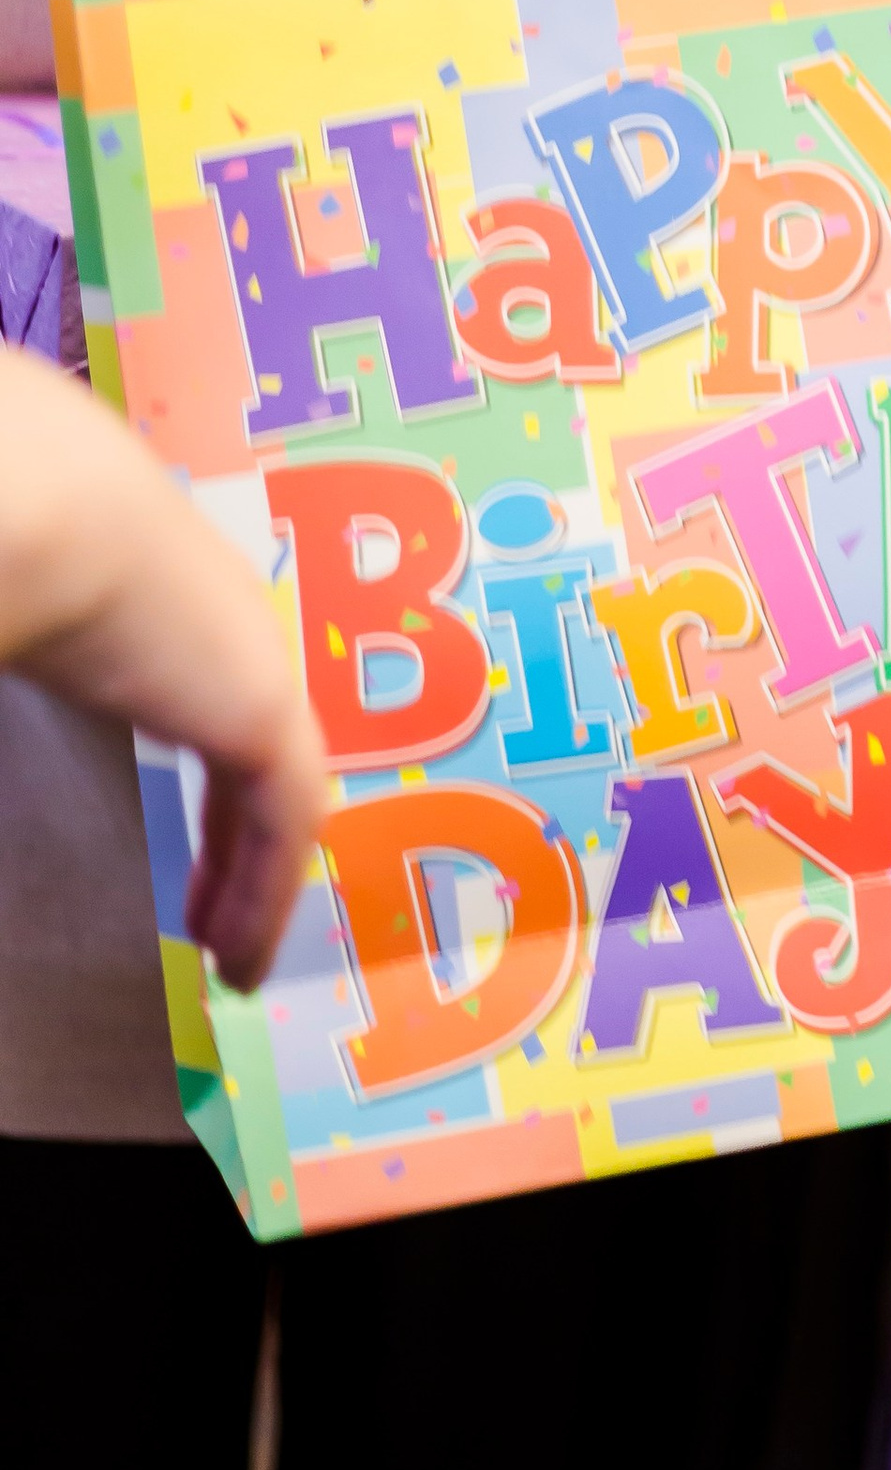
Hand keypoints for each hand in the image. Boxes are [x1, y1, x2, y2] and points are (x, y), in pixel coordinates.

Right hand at [0, 354, 330, 989]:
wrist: (42, 511)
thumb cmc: (13, 545)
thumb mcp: (26, 619)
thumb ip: (46, 658)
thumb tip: (14, 660)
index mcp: (180, 602)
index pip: (216, 701)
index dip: (212, 779)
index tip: (193, 843)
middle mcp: (236, 632)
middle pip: (260, 758)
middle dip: (240, 846)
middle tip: (215, 917)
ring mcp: (259, 671)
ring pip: (280, 802)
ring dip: (259, 885)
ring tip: (229, 958)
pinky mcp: (267, 716)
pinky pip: (285, 829)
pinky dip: (266, 897)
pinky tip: (236, 956)